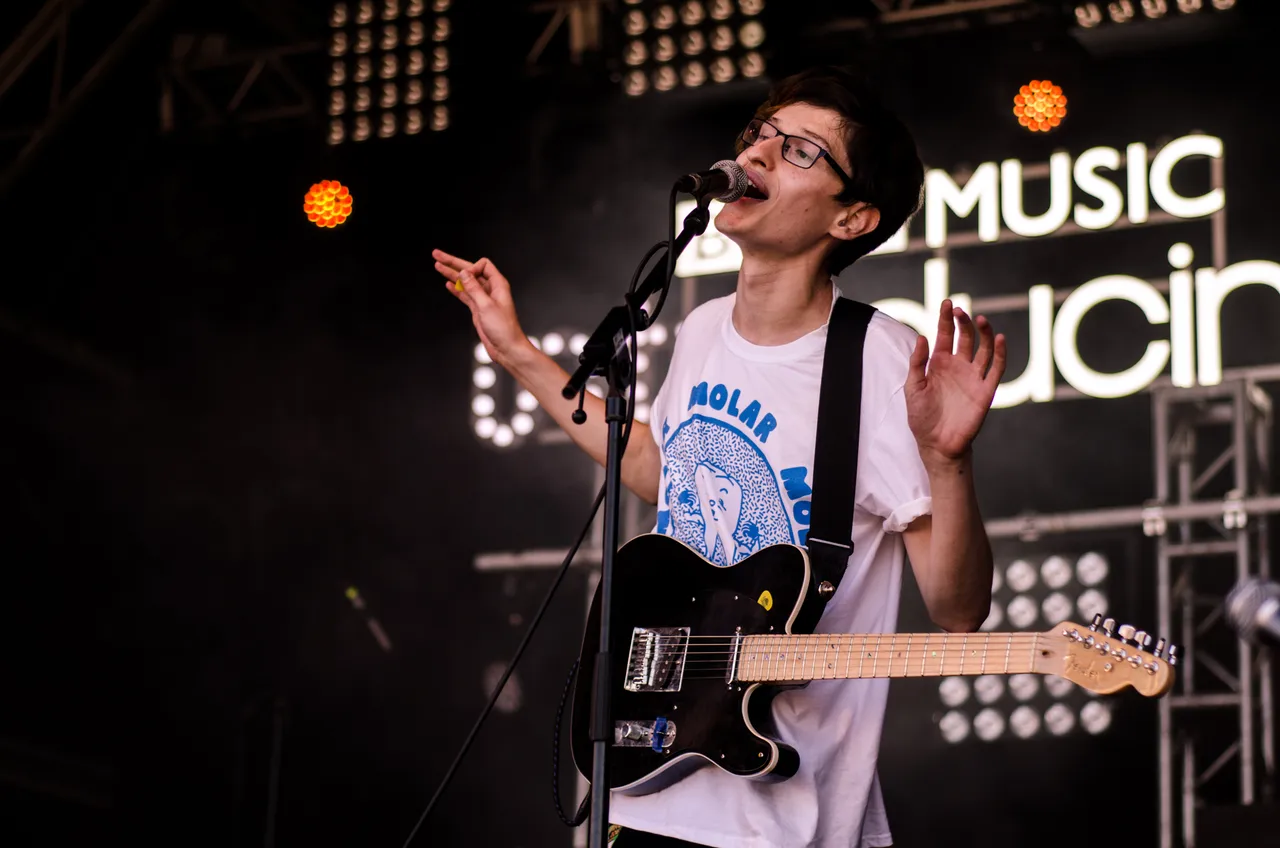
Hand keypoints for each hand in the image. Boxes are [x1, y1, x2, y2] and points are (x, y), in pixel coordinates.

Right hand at [433, 249, 532, 367]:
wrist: (507, 348)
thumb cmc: (503, 328)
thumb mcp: (486, 306)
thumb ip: (473, 288)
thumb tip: (463, 272)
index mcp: (498, 285)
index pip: (483, 265)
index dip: (471, 268)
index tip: (464, 278)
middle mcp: (491, 289)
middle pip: (470, 271)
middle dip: (453, 263)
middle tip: (437, 254)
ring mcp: (483, 299)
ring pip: (465, 282)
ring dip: (452, 275)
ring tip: (438, 266)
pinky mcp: (478, 309)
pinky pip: (465, 294)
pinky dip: (456, 289)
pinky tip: (448, 284)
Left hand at [905, 299, 1006, 467]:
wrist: (936, 444)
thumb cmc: (922, 417)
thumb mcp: (913, 387)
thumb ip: (917, 363)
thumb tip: (922, 337)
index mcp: (938, 364)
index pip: (944, 335)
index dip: (945, 318)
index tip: (947, 302)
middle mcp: (958, 367)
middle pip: (964, 337)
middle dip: (963, 322)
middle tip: (960, 311)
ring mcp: (973, 377)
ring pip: (983, 348)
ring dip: (984, 333)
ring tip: (980, 319)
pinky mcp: (985, 390)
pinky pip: (996, 369)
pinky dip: (1000, 353)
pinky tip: (999, 338)